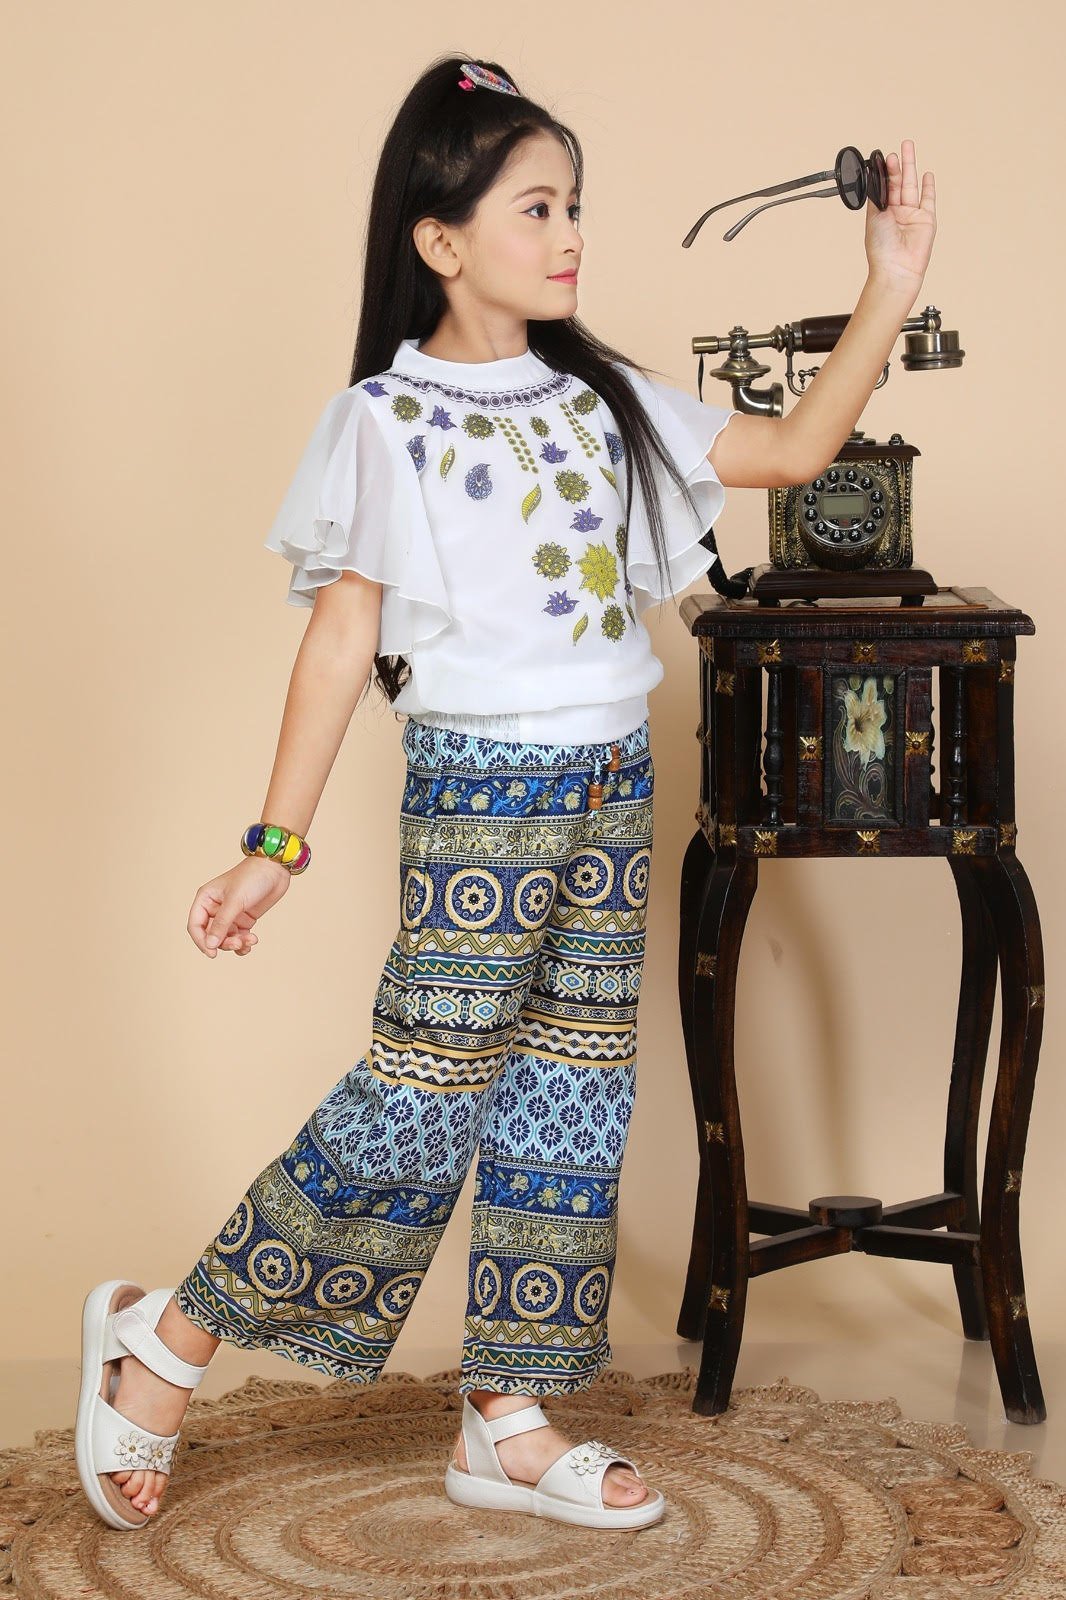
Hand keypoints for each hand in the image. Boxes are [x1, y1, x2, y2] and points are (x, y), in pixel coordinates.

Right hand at [188, 855, 291, 957]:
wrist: (275, 869)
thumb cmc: (252, 878)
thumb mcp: (235, 901)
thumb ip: (221, 924)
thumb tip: (210, 945)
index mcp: (205, 899)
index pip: (195, 926)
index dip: (201, 941)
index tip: (212, 953)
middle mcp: (215, 908)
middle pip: (211, 935)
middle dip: (224, 943)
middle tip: (238, 944)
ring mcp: (230, 915)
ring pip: (226, 939)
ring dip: (236, 944)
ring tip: (251, 940)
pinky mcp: (243, 919)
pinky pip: (238, 938)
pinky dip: (244, 943)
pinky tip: (252, 941)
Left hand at [864, 139, 935, 298]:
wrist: (896, 268)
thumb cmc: (881, 248)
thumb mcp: (874, 216)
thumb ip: (877, 195)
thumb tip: (875, 175)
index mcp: (882, 213)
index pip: (885, 187)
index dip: (886, 172)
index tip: (885, 157)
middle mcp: (897, 213)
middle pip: (899, 183)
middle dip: (899, 164)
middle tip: (901, 146)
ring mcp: (912, 216)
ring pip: (912, 186)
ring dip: (911, 168)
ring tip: (909, 149)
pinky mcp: (927, 220)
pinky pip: (928, 200)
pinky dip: (928, 187)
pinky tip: (926, 174)